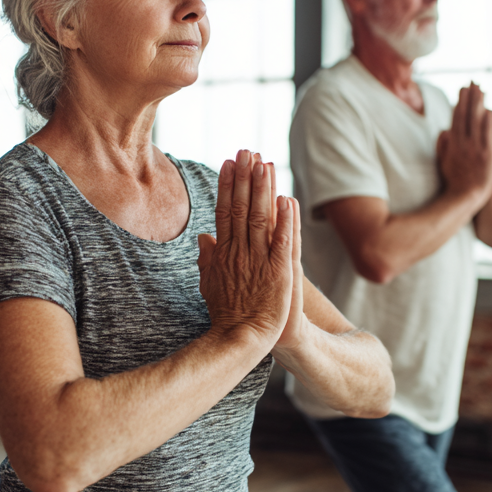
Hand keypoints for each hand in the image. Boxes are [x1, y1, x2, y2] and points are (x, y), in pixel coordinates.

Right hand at [197, 150, 294, 352]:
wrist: (241, 340)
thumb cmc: (227, 314)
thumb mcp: (210, 283)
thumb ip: (208, 259)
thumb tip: (204, 236)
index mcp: (223, 253)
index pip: (224, 211)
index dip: (227, 185)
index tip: (230, 162)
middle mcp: (239, 252)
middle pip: (240, 207)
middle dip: (245, 178)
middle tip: (247, 151)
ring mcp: (258, 261)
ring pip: (260, 218)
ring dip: (263, 189)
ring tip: (265, 163)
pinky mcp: (278, 273)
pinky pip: (282, 242)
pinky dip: (285, 220)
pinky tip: (287, 199)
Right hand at [438, 83, 491, 205]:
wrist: (466, 198)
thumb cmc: (455, 182)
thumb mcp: (444, 162)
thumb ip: (443, 145)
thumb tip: (444, 130)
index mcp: (452, 145)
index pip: (456, 119)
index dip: (459, 103)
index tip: (462, 89)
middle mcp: (462, 145)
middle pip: (465, 116)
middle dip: (469, 98)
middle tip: (472, 82)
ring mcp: (475, 149)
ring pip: (476, 122)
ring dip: (478, 104)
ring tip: (481, 89)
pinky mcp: (487, 155)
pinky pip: (487, 135)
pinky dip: (488, 121)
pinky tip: (489, 109)